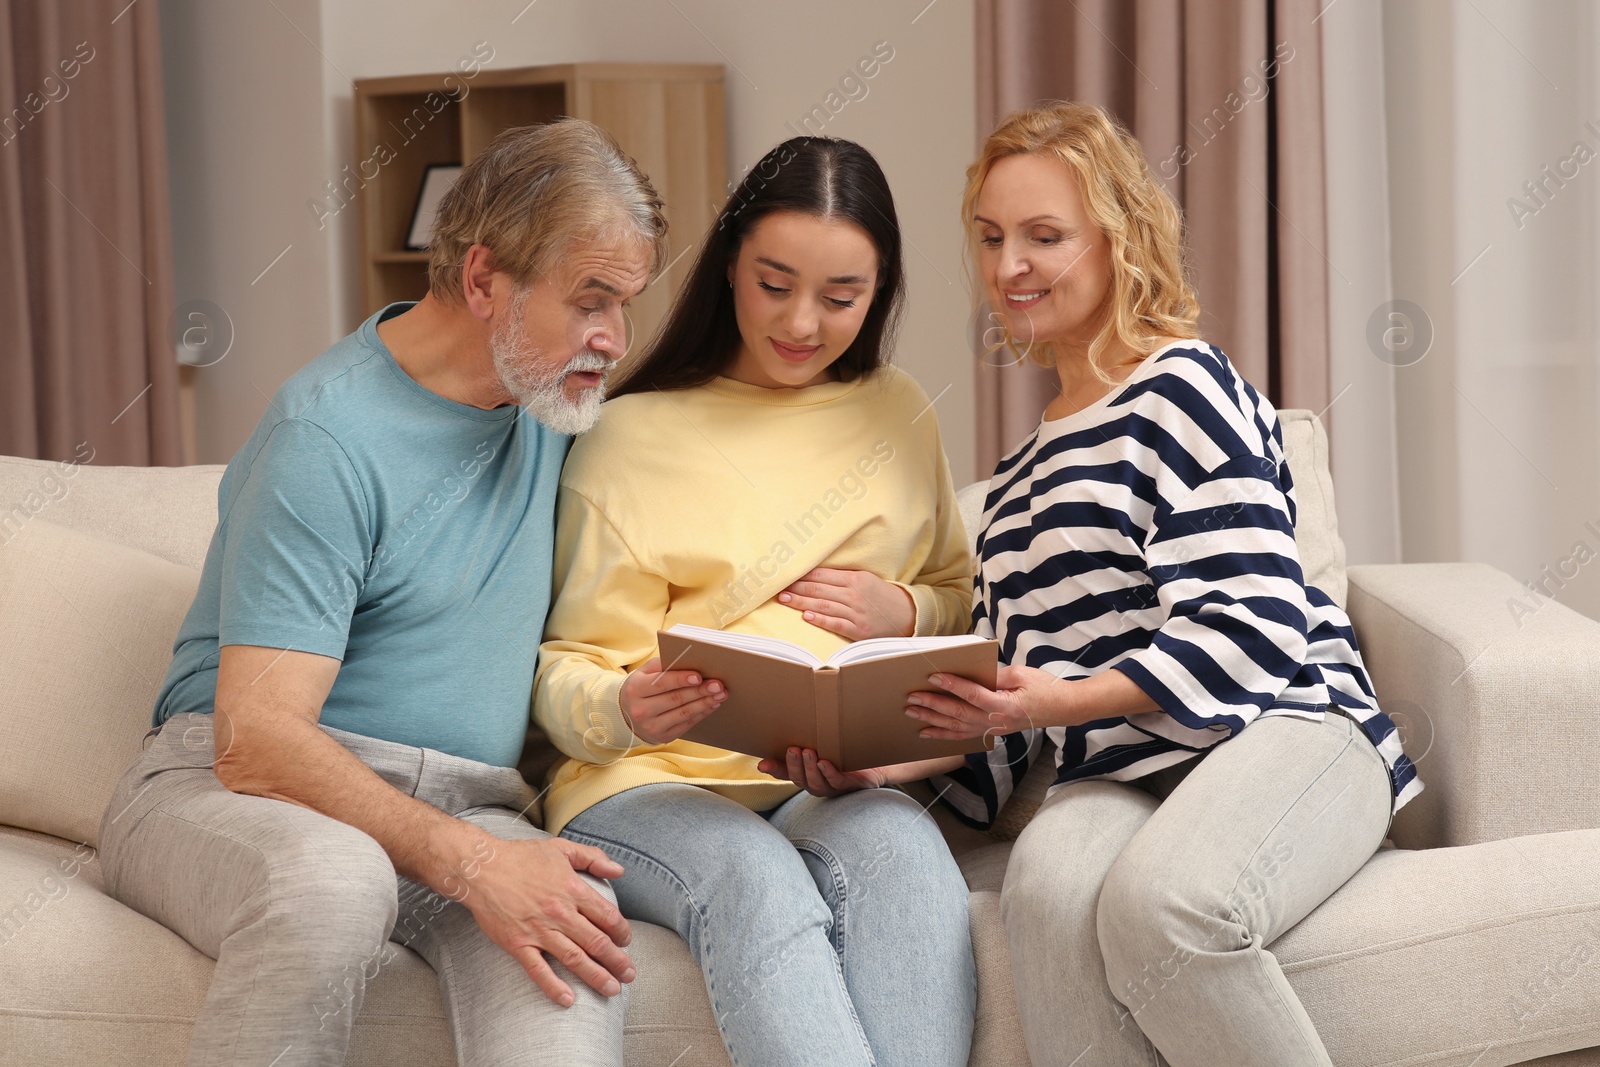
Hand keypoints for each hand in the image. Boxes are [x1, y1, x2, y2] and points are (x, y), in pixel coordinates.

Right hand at [461, 834, 633, 1006]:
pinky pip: (539, 970)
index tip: (626, 941)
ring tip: (612, 989)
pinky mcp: (518, 944)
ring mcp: (539, 931)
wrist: (481, 868)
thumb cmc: (521, 857)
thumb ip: (593, 858)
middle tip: (629, 974)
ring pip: (575, 960)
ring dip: (597, 976)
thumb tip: (619, 870)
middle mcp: (560, 913)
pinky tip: (568, 1000)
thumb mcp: (562, 849)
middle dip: (618, 961)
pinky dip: (554, 987)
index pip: (608, 917)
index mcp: (573, 889)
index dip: (622, 932)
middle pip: (597, 943)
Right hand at [618, 657, 726, 744]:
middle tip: (718, 685)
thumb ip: (662, 665)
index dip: (681, 679)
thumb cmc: (641, 688)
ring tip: (721, 694)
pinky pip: (687, 724)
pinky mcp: (663, 737)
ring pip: (683, 713)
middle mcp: (641, 710)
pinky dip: (702, 714)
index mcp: (635, 689)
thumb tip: (688, 661)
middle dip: (699, 691)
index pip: (661, 683)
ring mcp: (651, 726)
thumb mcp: (644, 673)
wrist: (627, 716)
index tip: (699, 676)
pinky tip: (712, 704)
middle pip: (675, 699)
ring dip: (705, 703)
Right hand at [757, 747, 888, 795]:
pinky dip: (829, 773)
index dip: (774, 769)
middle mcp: (815, 783)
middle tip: (793, 748)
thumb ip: (806, 738)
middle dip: (794, 764)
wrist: (877, 762)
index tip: (762, 763)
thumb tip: (790, 719)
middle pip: (799, 778)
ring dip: (810, 768)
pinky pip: (836, 782)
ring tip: (807, 751)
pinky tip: (824, 763)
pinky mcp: (848, 785)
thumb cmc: (845, 751)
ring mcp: (831, 787)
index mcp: (806, 774)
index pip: (785, 773)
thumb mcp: (824, 743)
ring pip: (815, 783)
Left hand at [777, 567, 915, 639]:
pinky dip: (821, 620)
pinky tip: (806, 616)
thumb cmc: (881, 596)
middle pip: (819, 589)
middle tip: (777, 587)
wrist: (907, 614)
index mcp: (854, 579)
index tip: (785, 574)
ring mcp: (856, 613)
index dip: (802, 575)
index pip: (822, 575)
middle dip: (796, 587)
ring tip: (784, 599)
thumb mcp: (865, 579)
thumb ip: (842, 577)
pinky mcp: (858, 630)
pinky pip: (836, 624)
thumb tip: (814, 574)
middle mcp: (854, 594)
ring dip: (801, 602)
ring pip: (823, 605)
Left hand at [905, 664, 1069, 738]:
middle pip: (958, 713)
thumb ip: (995, 675)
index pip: (972, 695)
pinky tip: (926, 732)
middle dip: (932, 704)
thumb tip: (971, 672)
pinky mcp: (991, 731)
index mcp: (1005, 706)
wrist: (1060, 708)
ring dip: (931, 720)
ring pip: (956, 727)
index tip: (933, 676)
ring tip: (912, 712)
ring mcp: (992, 729)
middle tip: (911, 697)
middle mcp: (996, 721)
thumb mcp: (1021, 673)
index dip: (952, 685)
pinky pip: (962, 735)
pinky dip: (943, 734)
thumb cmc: (1043, 687)